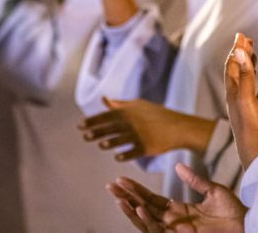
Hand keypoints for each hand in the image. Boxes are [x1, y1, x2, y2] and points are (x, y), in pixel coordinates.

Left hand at [79, 98, 215, 160]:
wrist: (177, 127)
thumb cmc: (155, 115)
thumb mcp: (138, 105)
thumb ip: (119, 104)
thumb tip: (103, 99)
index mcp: (129, 112)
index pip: (106, 115)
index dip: (92, 120)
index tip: (80, 126)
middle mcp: (133, 122)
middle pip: (111, 127)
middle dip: (96, 131)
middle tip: (84, 137)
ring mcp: (140, 135)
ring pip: (121, 139)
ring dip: (110, 143)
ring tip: (101, 145)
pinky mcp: (147, 147)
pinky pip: (133, 152)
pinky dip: (125, 155)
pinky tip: (117, 157)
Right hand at [108, 163, 245, 231]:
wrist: (248, 226)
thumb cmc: (234, 212)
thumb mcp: (213, 191)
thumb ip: (194, 180)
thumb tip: (177, 166)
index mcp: (180, 211)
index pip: (152, 199)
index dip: (136, 190)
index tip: (122, 178)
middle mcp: (174, 223)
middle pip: (143, 209)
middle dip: (127, 198)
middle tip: (111, 186)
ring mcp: (176, 232)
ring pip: (146, 222)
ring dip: (131, 209)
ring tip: (119, 197)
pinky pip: (157, 231)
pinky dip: (146, 220)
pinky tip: (138, 207)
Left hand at [225, 33, 257, 169]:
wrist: (256, 157)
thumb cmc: (251, 129)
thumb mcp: (247, 100)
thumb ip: (244, 76)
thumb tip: (239, 51)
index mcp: (232, 92)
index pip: (232, 65)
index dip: (237, 49)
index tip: (241, 34)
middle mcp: (236, 98)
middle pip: (236, 70)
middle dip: (241, 54)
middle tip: (247, 39)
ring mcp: (245, 107)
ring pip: (245, 82)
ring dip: (249, 67)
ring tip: (254, 54)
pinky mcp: (255, 117)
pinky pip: (256, 97)